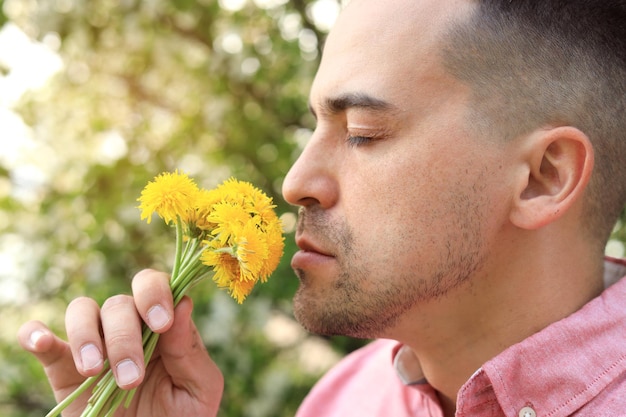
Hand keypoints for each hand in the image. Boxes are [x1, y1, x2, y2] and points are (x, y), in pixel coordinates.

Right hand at [17, 269, 223, 416]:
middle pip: (119, 304)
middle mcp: (129, 328)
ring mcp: (96, 346)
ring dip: (86, 336)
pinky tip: (42, 341)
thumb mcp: (199, 388)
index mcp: (163, 327)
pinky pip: (44, 340)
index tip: (160, 324)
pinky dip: (36, 334)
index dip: (155, 295)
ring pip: (82, 310)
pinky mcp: (64, 369)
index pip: (155, 287)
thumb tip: (183, 302)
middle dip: (124, 338)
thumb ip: (190, 348)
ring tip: (93, 372)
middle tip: (130, 378)